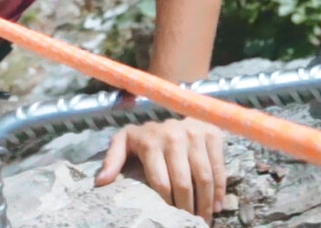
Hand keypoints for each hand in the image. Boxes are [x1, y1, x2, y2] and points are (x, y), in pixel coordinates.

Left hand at [95, 118, 226, 220]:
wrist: (176, 104)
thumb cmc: (148, 133)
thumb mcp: (125, 140)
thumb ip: (112, 159)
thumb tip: (100, 182)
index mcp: (150, 141)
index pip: (161, 182)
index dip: (167, 204)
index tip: (169, 217)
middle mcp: (174, 136)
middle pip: (184, 183)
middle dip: (187, 208)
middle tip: (189, 223)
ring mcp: (195, 134)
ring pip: (204, 178)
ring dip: (205, 204)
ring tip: (203, 220)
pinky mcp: (213, 134)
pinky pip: (219, 168)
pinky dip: (220, 190)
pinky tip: (218, 206)